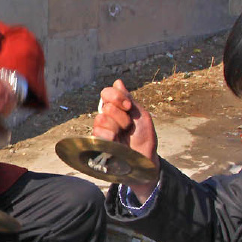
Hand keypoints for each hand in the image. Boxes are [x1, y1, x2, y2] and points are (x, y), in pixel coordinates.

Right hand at [93, 79, 158, 200]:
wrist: (144, 159)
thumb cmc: (144, 138)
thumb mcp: (141, 116)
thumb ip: (128, 99)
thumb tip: (118, 82)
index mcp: (118, 107)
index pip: (107, 92)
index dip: (116, 97)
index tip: (128, 106)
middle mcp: (107, 116)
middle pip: (105, 106)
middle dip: (120, 116)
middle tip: (128, 127)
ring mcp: (101, 129)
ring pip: (100, 119)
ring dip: (115, 127)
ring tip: (122, 136)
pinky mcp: (97, 141)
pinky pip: (97, 132)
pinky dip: (109, 137)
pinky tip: (115, 142)